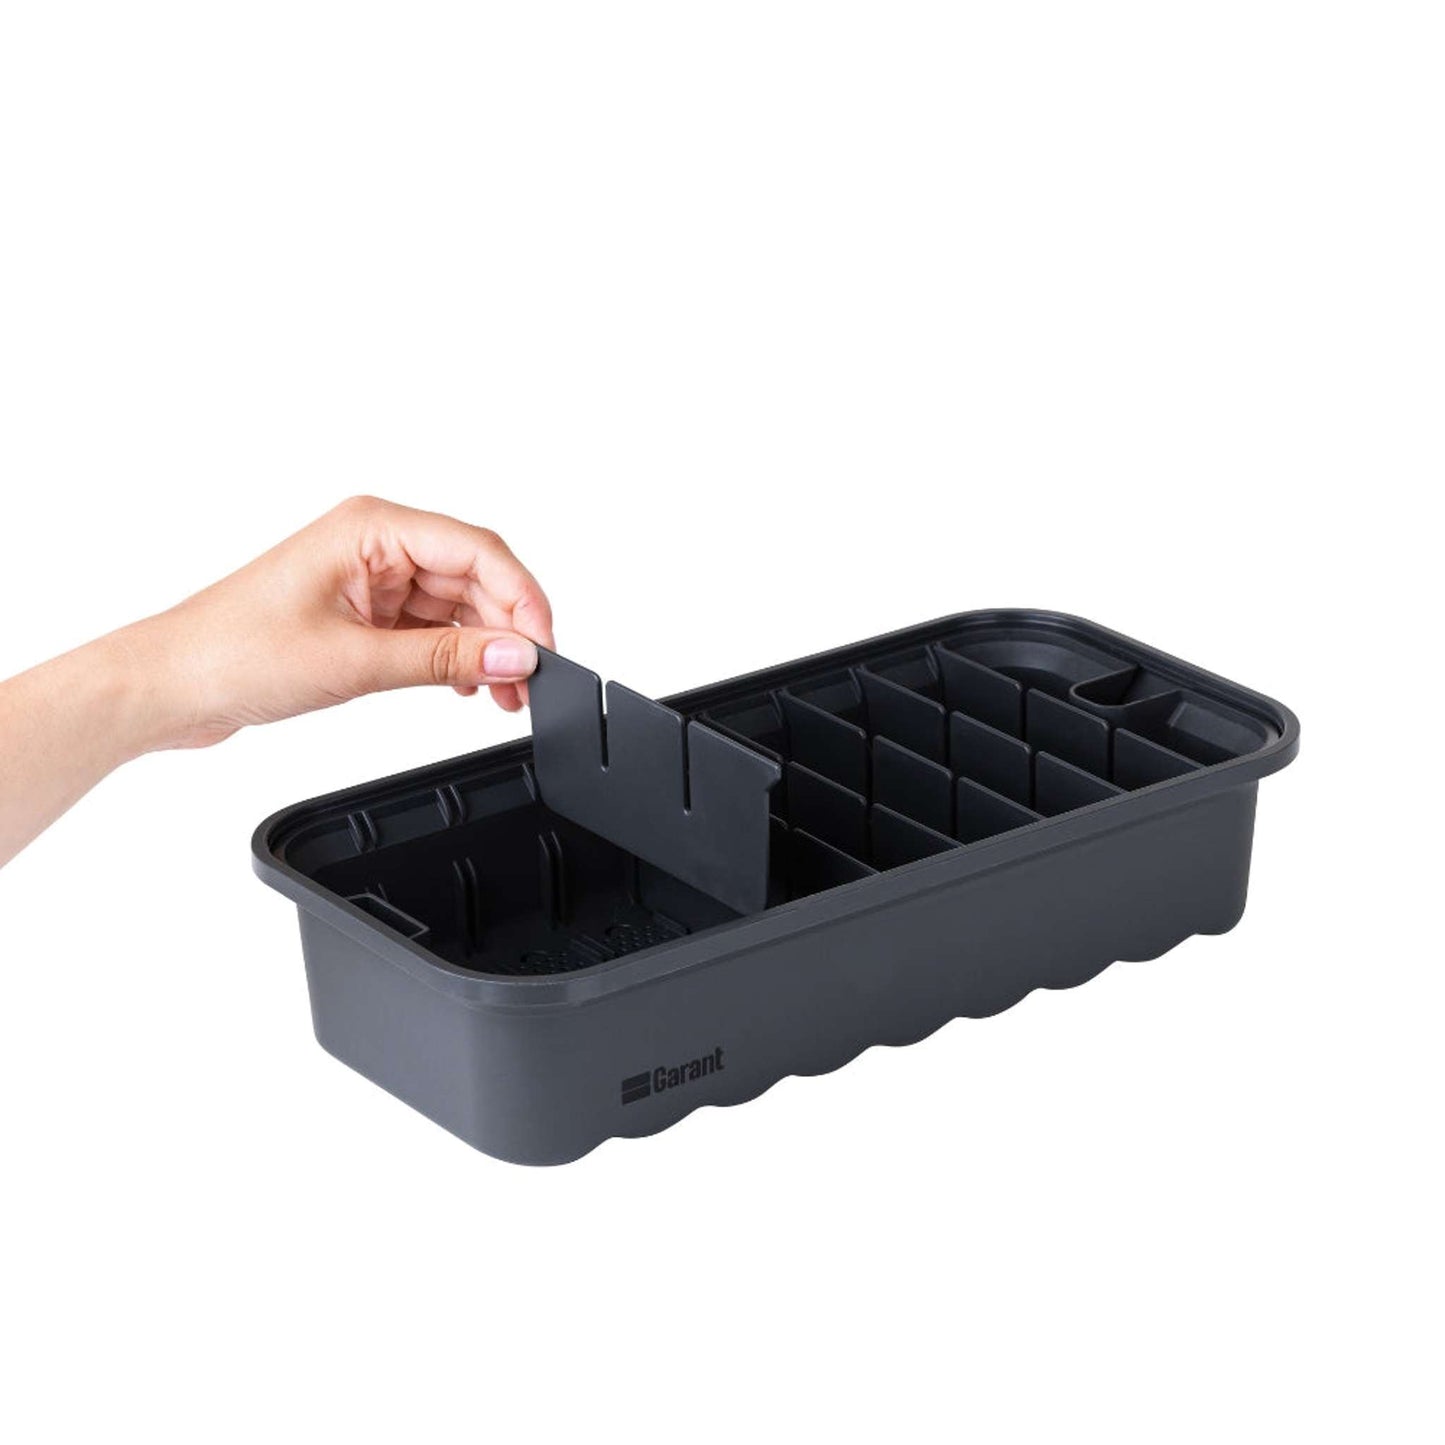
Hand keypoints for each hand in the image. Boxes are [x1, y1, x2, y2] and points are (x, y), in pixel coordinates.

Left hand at [118, 496, 554, 748]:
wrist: (169, 686)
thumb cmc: (231, 653)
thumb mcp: (354, 661)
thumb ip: (445, 660)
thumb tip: (517, 655)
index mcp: (372, 526)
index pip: (479, 550)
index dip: (524, 599)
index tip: (544, 648)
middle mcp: (376, 544)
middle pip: (476, 578)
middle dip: (508, 630)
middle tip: (529, 683)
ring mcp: (370, 579)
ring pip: (458, 606)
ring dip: (485, 649)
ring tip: (505, 696)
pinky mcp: (363, 614)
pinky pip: (431, 629)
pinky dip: (454, 658)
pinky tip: (468, 688)